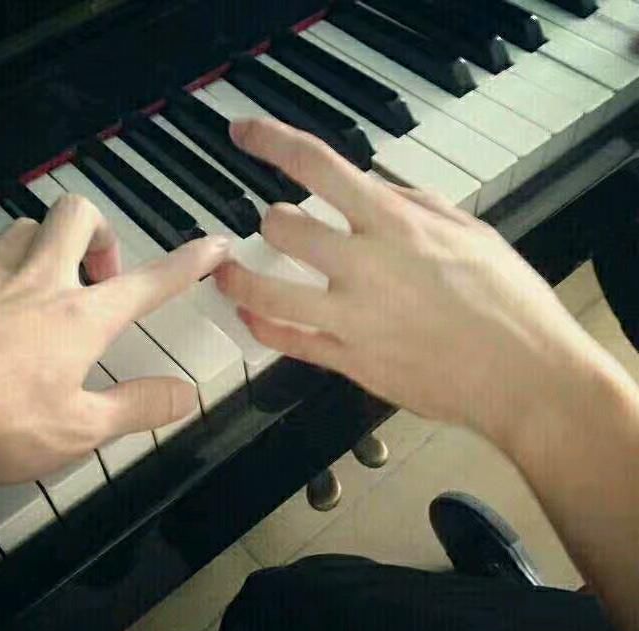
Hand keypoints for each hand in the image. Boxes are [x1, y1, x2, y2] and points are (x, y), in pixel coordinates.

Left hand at [0, 195, 228, 483]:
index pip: (150, 282)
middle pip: (79, 215)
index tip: (214, 244)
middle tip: (102, 279)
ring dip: (50, 247)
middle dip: (103, 234)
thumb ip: (137, 407)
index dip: (190, 262)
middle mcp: (36, 282)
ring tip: (51, 289)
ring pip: (26, 227)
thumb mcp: (77, 430)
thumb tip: (185, 396)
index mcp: (79, 318)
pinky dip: (3, 270)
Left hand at [215, 118, 617, 448]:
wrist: (524, 377)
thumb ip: (412, 204)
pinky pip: (289, 343)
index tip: (245, 134)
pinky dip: (262, 329)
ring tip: (225, 273)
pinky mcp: (350, 363)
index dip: (270, 142)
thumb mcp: (470, 232)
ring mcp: (353, 319)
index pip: (316, 166)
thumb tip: (370, 186)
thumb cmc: (507, 302)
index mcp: (397, 225)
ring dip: (237, 280)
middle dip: (268, 221)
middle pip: (281, 229)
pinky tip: (251, 319)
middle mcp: (366, 267)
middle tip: (269, 225)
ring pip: (267, 295)